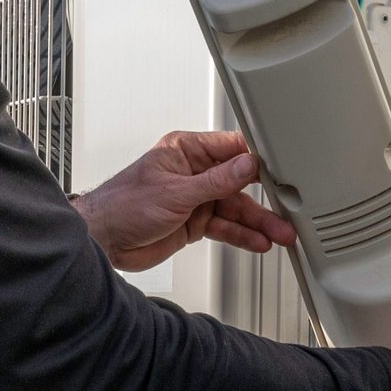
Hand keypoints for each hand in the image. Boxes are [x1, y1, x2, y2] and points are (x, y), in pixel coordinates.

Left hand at [73, 131, 296, 272]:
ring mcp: (196, 199)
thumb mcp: (176, 192)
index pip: (231, 148)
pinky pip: (225, 227)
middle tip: (286, 209)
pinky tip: (258, 242)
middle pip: (239, 183)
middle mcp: (194, 172)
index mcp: (186, 151)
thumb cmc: (124, 205)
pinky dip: (242, 236)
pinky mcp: (195, 222)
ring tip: (279, 234)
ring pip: (235, 208)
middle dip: (263, 198)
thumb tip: (246, 166)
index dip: (257, 159)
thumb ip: (216, 181)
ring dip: (257, 223)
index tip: (280, 169)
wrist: (104, 240)